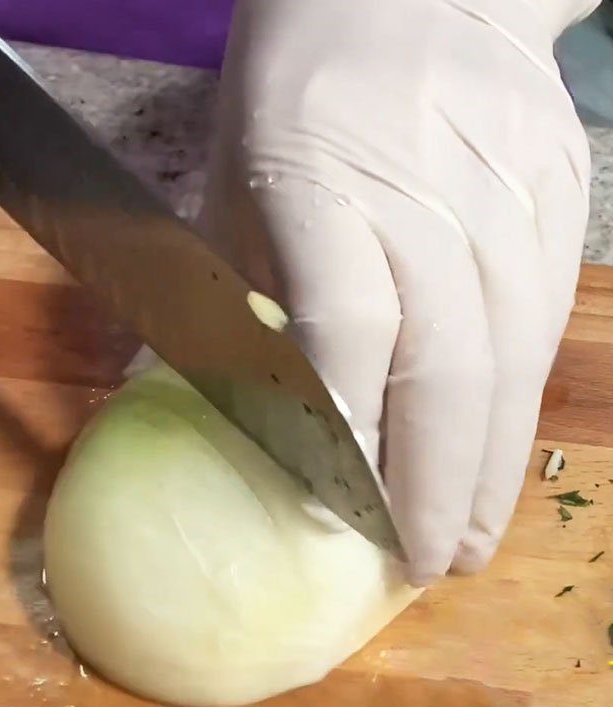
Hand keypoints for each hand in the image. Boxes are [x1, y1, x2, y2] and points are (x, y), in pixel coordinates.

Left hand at [201, 0, 597, 583]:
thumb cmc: (296, 94)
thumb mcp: (233, 186)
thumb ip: (227, 298)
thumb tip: (197, 404)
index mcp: (320, 183)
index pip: (344, 330)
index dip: (344, 435)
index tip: (334, 516)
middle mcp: (427, 197)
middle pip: (447, 368)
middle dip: (438, 486)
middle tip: (427, 564)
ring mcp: (506, 196)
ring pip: (510, 358)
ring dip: (491, 464)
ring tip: (470, 534)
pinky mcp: (556, 195)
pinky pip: (543, 321)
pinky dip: (520, 399)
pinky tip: (498, 450)